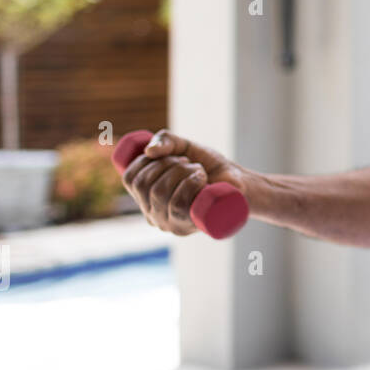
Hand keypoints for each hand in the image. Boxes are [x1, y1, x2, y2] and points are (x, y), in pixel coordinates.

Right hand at [121, 129, 244, 235]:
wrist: (239, 180)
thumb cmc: (209, 166)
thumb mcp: (185, 147)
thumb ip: (166, 141)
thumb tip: (148, 151)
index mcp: (146, 199)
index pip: (130, 179)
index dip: (147, 161)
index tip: (170, 156)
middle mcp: (155, 215)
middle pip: (145, 186)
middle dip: (168, 164)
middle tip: (189, 163)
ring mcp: (172, 224)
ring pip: (161, 194)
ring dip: (182, 172)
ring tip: (198, 170)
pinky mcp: (190, 227)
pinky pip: (179, 206)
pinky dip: (190, 184)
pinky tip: (202, 179)